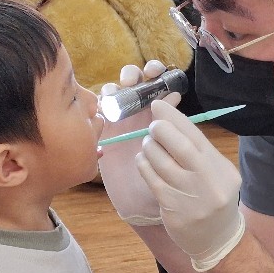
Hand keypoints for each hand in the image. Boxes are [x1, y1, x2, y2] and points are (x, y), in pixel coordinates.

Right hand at [97, 61, 178, 225]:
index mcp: (160, 112)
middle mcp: (139, 112)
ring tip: (117, 95)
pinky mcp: (103, 132)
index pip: (158, 82)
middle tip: (132, 81)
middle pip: (133, 81)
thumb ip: (174, 125)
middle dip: (132, 74)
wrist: (143, 201)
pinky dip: (99, 104)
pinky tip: (105, 110)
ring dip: (115, 88)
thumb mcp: (175, 151)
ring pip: (114, 92)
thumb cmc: (165, 176)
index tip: (157, 73)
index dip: (156, 71)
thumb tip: (175, 96)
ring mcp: (120, 121)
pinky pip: (98, 111)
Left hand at [135, 100, 245, 271]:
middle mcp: (209, 181)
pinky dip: (145, 166)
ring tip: (148, 145)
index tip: (158, 106)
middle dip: (162, 130)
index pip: (196, 136)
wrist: (217, 239)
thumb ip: (197, 152)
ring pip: (162, 163)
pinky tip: (143, 161)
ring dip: (150, 148)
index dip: (175, 118)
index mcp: (221, 168)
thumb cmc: (212, 198)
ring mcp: (191, 197)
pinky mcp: (174, 209)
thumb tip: (169, 121)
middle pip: (182, 147)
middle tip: (153, 126)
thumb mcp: (215, 173)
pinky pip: (153, 181)